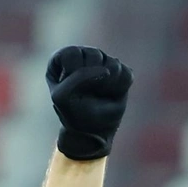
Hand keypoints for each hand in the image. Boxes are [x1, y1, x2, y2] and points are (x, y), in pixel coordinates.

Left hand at [46, 45, 132, 160]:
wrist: (92, 133)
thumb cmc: (73, 114)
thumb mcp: (63, 97)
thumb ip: (78, 76)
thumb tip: (107, 70)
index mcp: (63, 59)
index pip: (71, 53)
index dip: (74, 73)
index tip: (72, 90)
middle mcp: (84, 56)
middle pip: (93, 55)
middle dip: (90, 79)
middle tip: (86, 95)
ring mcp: (103, 62)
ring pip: (111, 63)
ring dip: (105, 86)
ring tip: (98, 96)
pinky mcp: (119, 71)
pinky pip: (125, 73)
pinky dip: (118, 88)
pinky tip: (110, 95)